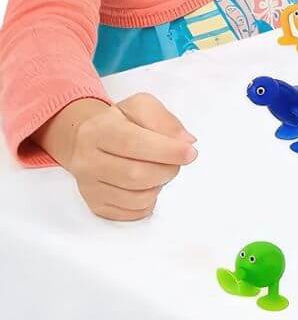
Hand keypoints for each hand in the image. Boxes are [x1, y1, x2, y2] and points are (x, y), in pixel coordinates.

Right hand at [61, 94, 197, 221]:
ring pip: (136, 198)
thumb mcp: (141, 106)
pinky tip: (147, 184)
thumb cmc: (119, 122)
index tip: (190, 152)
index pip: (132, 143)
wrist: (85, 140)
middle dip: (167, 169)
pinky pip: (132, 213)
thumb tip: (186, 141)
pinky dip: (149, 201)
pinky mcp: (95, 205)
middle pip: (135, 174)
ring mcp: (88, 186)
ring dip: (159, 185)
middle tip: (177, 161)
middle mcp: (87, 160)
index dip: (165, 150)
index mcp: (99, 130)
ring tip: (159, 169)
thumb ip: (165, 120)